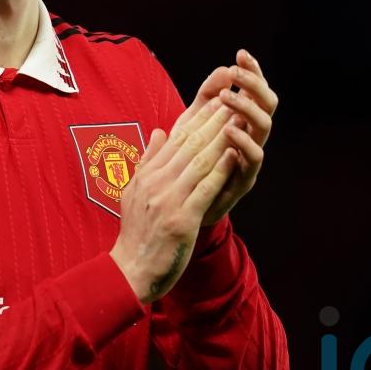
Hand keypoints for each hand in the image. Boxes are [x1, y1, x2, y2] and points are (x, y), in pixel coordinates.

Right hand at [109, 96, 241, 302]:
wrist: (130, 270)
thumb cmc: (136, 233)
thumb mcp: (134, 191)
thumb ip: (148, 160)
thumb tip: (160, 132)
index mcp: (148, 175)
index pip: (176, 138)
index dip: (198, 118)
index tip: (217, 100)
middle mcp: (157, 183)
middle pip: (190, 144)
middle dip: (214, 120)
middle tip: (234, 99)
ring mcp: (169, 200)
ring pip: (200, 162)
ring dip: (222, 138)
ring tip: (239, 119)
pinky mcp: (182, 220)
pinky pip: (205, 189)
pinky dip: (221, 171)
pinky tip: (235, 155)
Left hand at [206, 49, 278, 225]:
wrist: (182, 206)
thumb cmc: (190, 161)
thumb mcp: (194, 123)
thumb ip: (207, 97)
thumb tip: (224, 69)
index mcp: (241, 120)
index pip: (254, 91)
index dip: (252, 72)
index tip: (241, 54)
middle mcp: (251, 136)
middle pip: (268, 104)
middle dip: (255, 85)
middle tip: (238, 72)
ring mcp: (250, 157)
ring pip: (264, 127)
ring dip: (248, 108)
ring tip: (228, 98)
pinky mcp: (244, 178)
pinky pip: (253, 158)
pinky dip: (244, 142)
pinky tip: (229, 129)